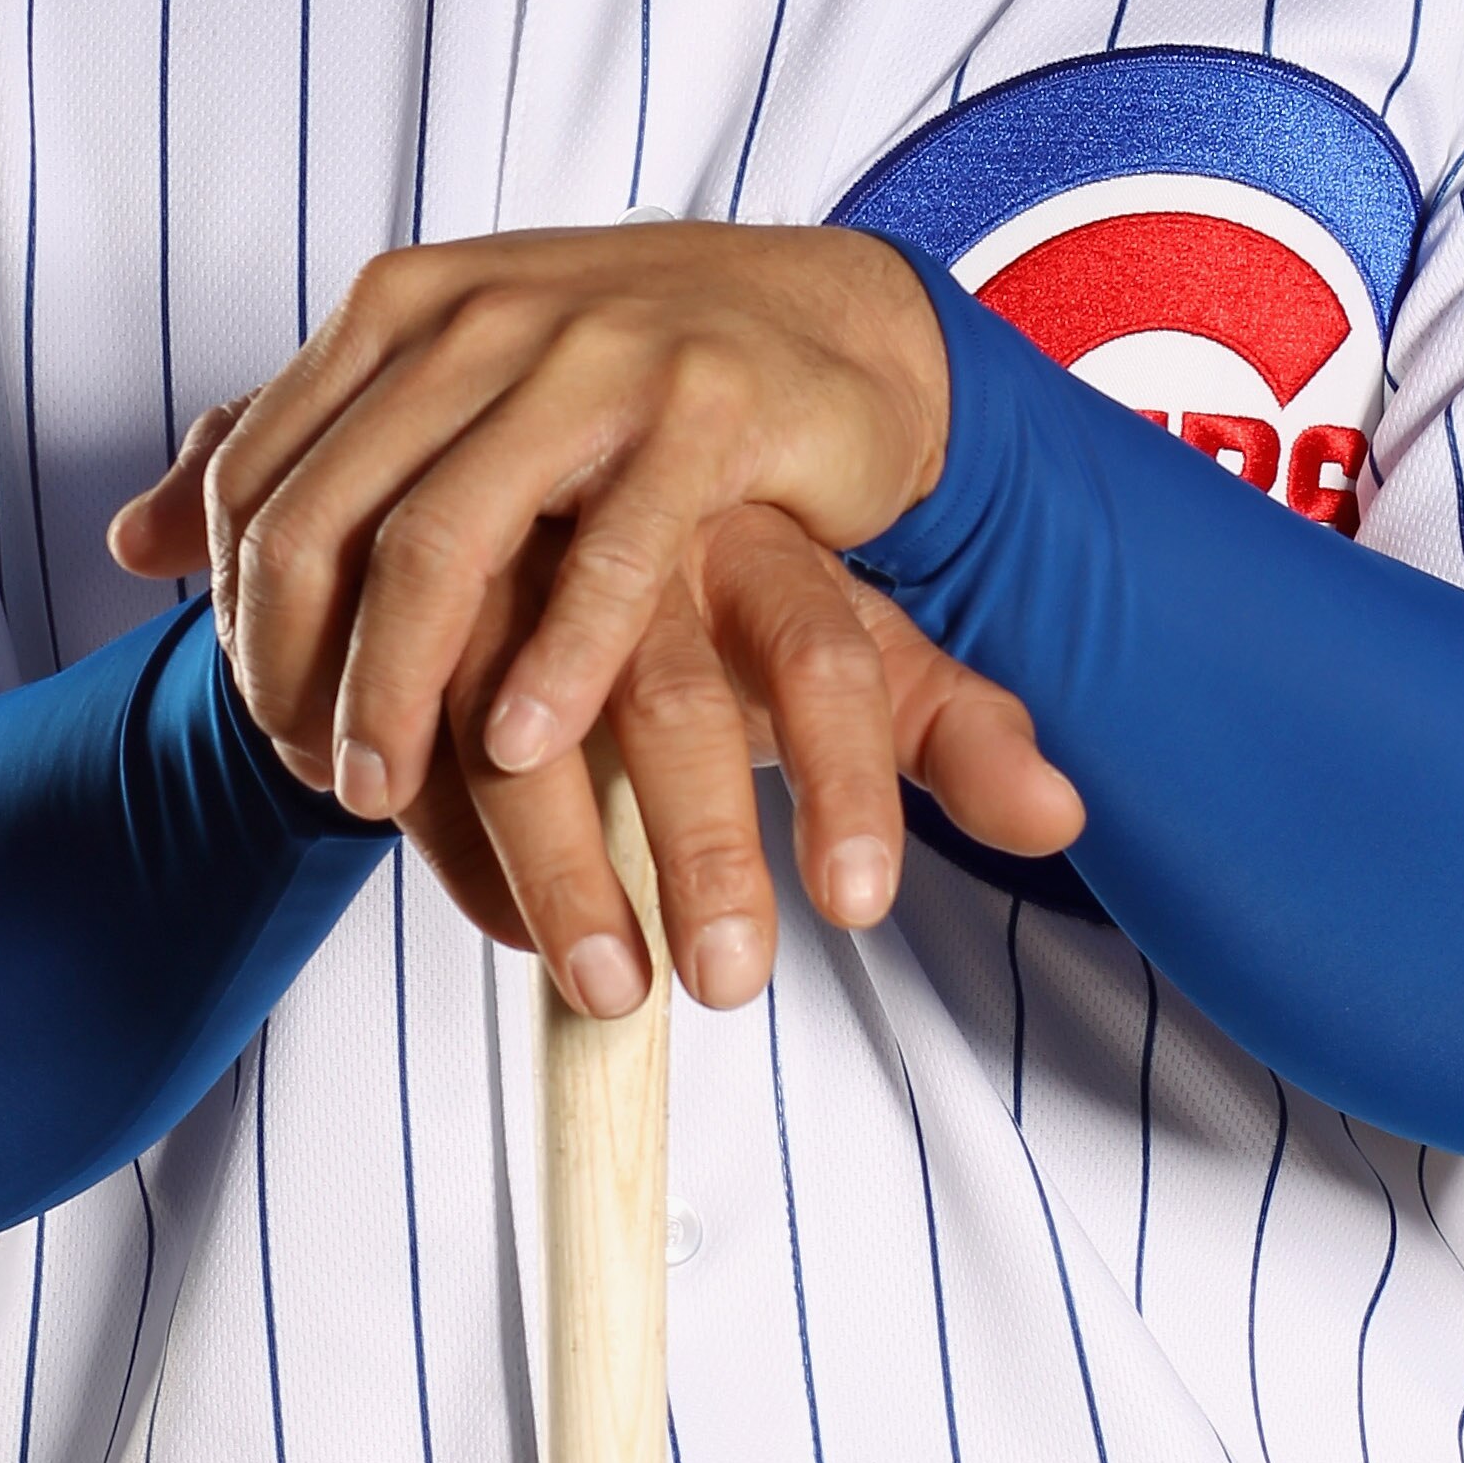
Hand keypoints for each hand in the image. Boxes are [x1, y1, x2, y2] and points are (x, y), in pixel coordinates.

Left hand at [109, 222, 950, 829]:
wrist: (826, 325)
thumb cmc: (618, 382)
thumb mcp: (442, 396)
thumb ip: (291, 457)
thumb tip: (129, 543)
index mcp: (400, 309)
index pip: (262, 478)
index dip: (242, 619)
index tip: (265, 729)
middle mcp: (479, 316)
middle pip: (331, 518)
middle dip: (300, 674)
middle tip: (316, 791)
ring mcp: (593, 352)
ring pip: (447, 541)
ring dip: (398, 689)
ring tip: (382, 801)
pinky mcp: (705, 403)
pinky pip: (610, 554)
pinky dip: (554, 660)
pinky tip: (517, 746)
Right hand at [383, 498, 1081, 1013]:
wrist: (569, 469)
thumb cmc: (731, 588)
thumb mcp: (846, 640)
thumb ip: (947, 728)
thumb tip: (1066, 819)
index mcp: (763, 546)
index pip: (827, 656)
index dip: (844, 780)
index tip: (861, 905)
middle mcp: (636, 554)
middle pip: (672, 699)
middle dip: (701, 849)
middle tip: (731, 986)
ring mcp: (505, 580)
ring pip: (519, 733)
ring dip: (560, 872)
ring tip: (608, 992)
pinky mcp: (398, 619)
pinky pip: (415, 745)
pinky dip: (454, 848)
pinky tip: (510, 929)